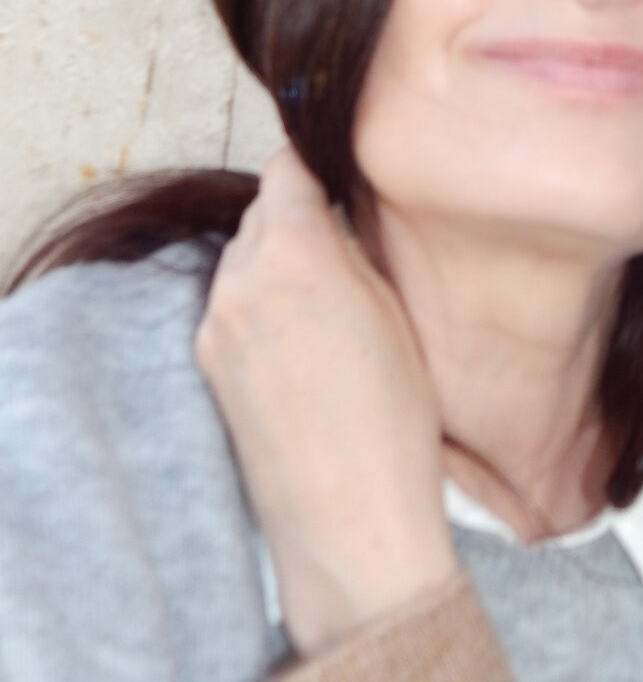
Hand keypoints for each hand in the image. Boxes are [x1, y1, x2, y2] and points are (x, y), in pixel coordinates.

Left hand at [195, 146, 457, 655]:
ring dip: (278, 256)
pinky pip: (232, 303)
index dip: (316, 163)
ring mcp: (215, 326)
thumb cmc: (394, 420)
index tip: (338, 169)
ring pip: (243, 258)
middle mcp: (240, 281)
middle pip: (261, 211)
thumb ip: (353, 250)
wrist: (349, 518)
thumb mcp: (394, 313)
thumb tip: (335, 214)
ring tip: (327, 291)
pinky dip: (262, 298)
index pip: (286, 168)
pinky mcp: (209, 364)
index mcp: (294, 254)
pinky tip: (303, 333)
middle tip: (345, 231)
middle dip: (298, 210)